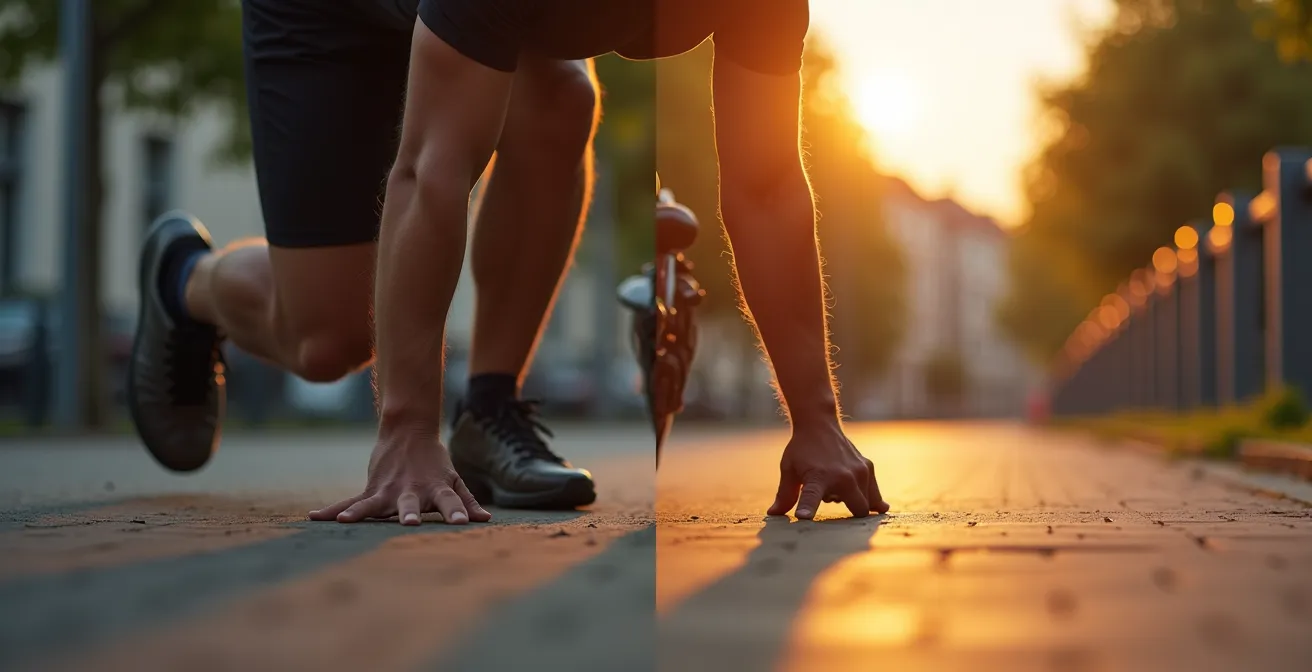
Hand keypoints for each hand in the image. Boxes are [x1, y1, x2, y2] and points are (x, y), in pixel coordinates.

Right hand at [309, 432, 491, 524]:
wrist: (408, 430)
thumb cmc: (434, 462)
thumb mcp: (453, 479)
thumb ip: (467, 501)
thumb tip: (485, 520)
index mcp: (437, 489)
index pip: (451, 501)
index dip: (457, 511)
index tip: (463, 522)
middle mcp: (412, 491)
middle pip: (411, 504)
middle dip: (410, 514)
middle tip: (409, 523)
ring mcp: (389, 490)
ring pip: (374, 504)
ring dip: (361, 513)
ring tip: (346, 521)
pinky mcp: (371, 489)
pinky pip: (351, 502)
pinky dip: (333, 510)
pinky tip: (314, 517)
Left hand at [767, 422, 889, 519]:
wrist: (819, 424)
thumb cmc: (801, 450)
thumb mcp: (789, 471)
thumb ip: (785, 495)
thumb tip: (773, 514)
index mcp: (818, 477)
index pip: (811, 498)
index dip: (807, 509)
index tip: (803, 518)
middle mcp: (843, 475)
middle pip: (859, 510)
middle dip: (851, 518)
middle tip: (837, 508)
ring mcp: (859, 471)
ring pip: (868, 504)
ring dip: (855, 503)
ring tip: (837, 490)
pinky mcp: (868, 467)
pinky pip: (874, 493)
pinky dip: (867, 497)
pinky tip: (854, 491)